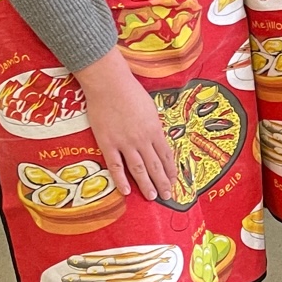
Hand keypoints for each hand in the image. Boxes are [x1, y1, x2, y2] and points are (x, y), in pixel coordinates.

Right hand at [74, 51, 177, 201]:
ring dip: (146, 184)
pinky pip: (115, 165)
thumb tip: (158, 139)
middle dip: (162, 182)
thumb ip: (154, 126)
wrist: (109, 84)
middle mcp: (142, 139)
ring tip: (152, 197)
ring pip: (138, 169)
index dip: (170, 170)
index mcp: (155, 130)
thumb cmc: (130, 92)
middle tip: (168, 196)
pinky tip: (126, 191)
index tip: (174, 181)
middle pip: (155, 165)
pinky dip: (121, 179)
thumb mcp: (150, 108)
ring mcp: (125, 143)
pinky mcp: (108, 143)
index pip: (166, 155)